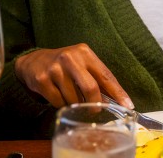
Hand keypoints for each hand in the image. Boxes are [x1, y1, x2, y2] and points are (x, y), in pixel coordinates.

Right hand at [14, 43, 133, 109]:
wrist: (34, 61)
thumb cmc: (65, 65)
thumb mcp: (82, 63)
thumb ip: (96, 77)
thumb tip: (115, 100)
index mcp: (85, 53)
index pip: (105, 75)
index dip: (118, 92)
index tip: (128, 105)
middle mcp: (70, 58)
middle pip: (91, 88)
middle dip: (95, 104)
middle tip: (95, 111)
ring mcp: (55, 69)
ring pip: (74, 99)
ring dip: (76, 104)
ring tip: (71, 96)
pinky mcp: (42, 80)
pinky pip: (58, 102)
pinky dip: (62, 105)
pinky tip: (59, 96)